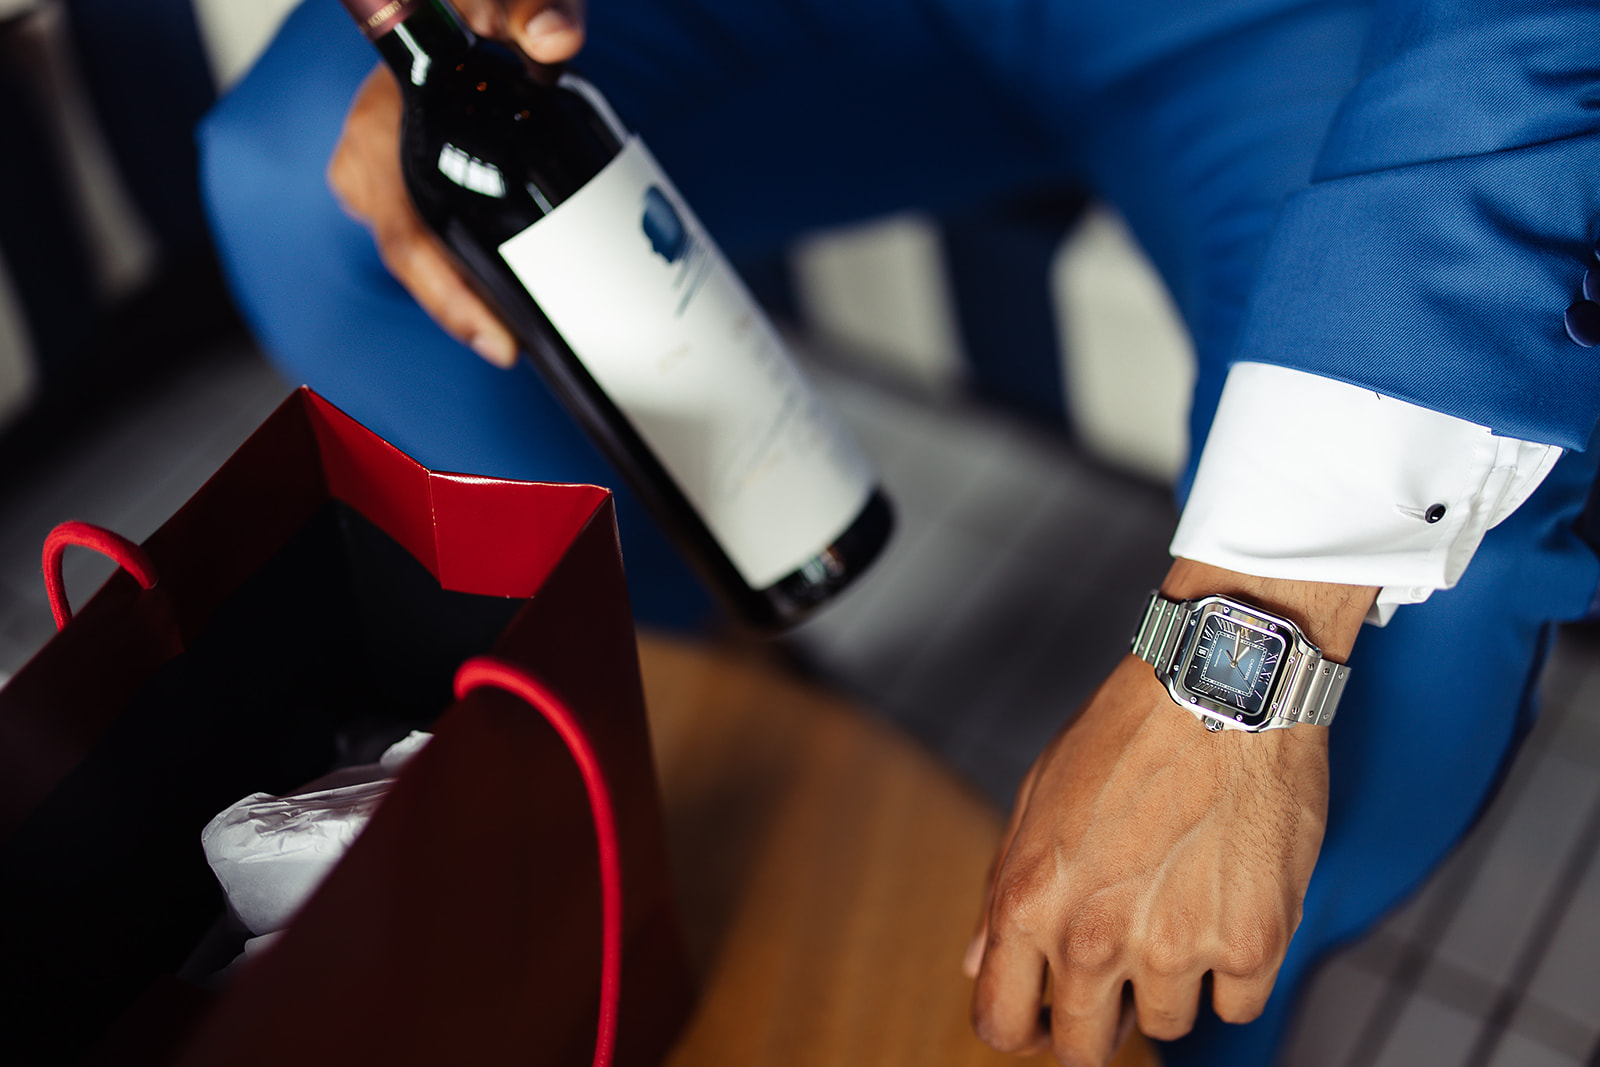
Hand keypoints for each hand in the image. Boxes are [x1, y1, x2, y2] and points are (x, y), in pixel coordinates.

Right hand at [325, 1, 586, 367]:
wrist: (464, 15)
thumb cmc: (486, 16)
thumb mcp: (504, 10)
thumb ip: (533, 10)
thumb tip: (553, 39)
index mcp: (379, 125)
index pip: (406, 233)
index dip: (448, 295)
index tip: (497, 342)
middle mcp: (368, 155)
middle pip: (415, 257)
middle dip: (465, 312)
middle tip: (516, 351)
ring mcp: (383, 176)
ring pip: (424, 255)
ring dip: (469, 302)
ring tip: (519, 342)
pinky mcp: (408, 186)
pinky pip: (434, 241)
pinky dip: (469, 277)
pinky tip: (511, 311)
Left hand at [963, 561, 1374, 1065]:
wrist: (1221, 687)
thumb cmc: (1128, 730)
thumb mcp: (1036, 798)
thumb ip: (1006, 889)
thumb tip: (982, 960)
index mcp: (1029, 902)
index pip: (1004, 1024)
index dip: (1023, 1030)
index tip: (1045, 1019)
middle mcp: (1094, 937)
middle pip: (1086, 1049)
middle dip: (1100, 1023)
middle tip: (1120, 982)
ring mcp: (1176, 947)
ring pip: (1169, 1026)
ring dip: (1173, 984)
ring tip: (1181, 909)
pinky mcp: (1252, 943)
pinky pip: (1238, 1004)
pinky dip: (1236, 972)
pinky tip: (1228, 909)